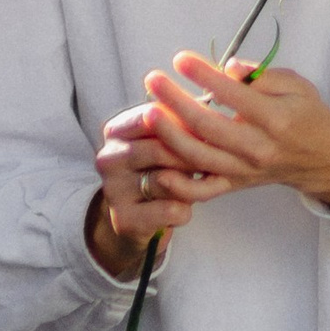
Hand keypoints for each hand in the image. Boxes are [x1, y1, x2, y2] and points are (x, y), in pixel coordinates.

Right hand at [89, 97, 222, 277]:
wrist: (138, 218)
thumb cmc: (161, 170)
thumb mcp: (167, 142)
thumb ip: (181, 126)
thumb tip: (210, 110)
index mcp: (117, 130)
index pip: (152, 115)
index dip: (187, 122)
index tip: (214, 129)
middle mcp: (108, 158)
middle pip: (160, 149)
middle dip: (195, 156)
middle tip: (221, 160)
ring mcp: (113, 190)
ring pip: (167, 181)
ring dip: (195, 185)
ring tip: (210, 183)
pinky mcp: (124, 219)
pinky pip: (170, 210)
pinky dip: (186, 211)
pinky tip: (186, 209)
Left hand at [137, 54, 329, 215]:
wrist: (322, 158)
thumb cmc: (306, 114)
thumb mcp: (297, 85)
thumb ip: (263, 76)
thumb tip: (229, 67)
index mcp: (276, 119)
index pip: (234, 95)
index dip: (204, 76)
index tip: (180, 59)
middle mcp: (258, 148)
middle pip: (209, 127)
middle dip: (175, 102)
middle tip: (152, 79)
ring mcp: (244, 170)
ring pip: (199, 158)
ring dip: (168, 136)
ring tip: (147, 112)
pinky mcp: (234, 184)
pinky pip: (202, 191)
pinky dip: (178, 184)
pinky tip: (157, 167)